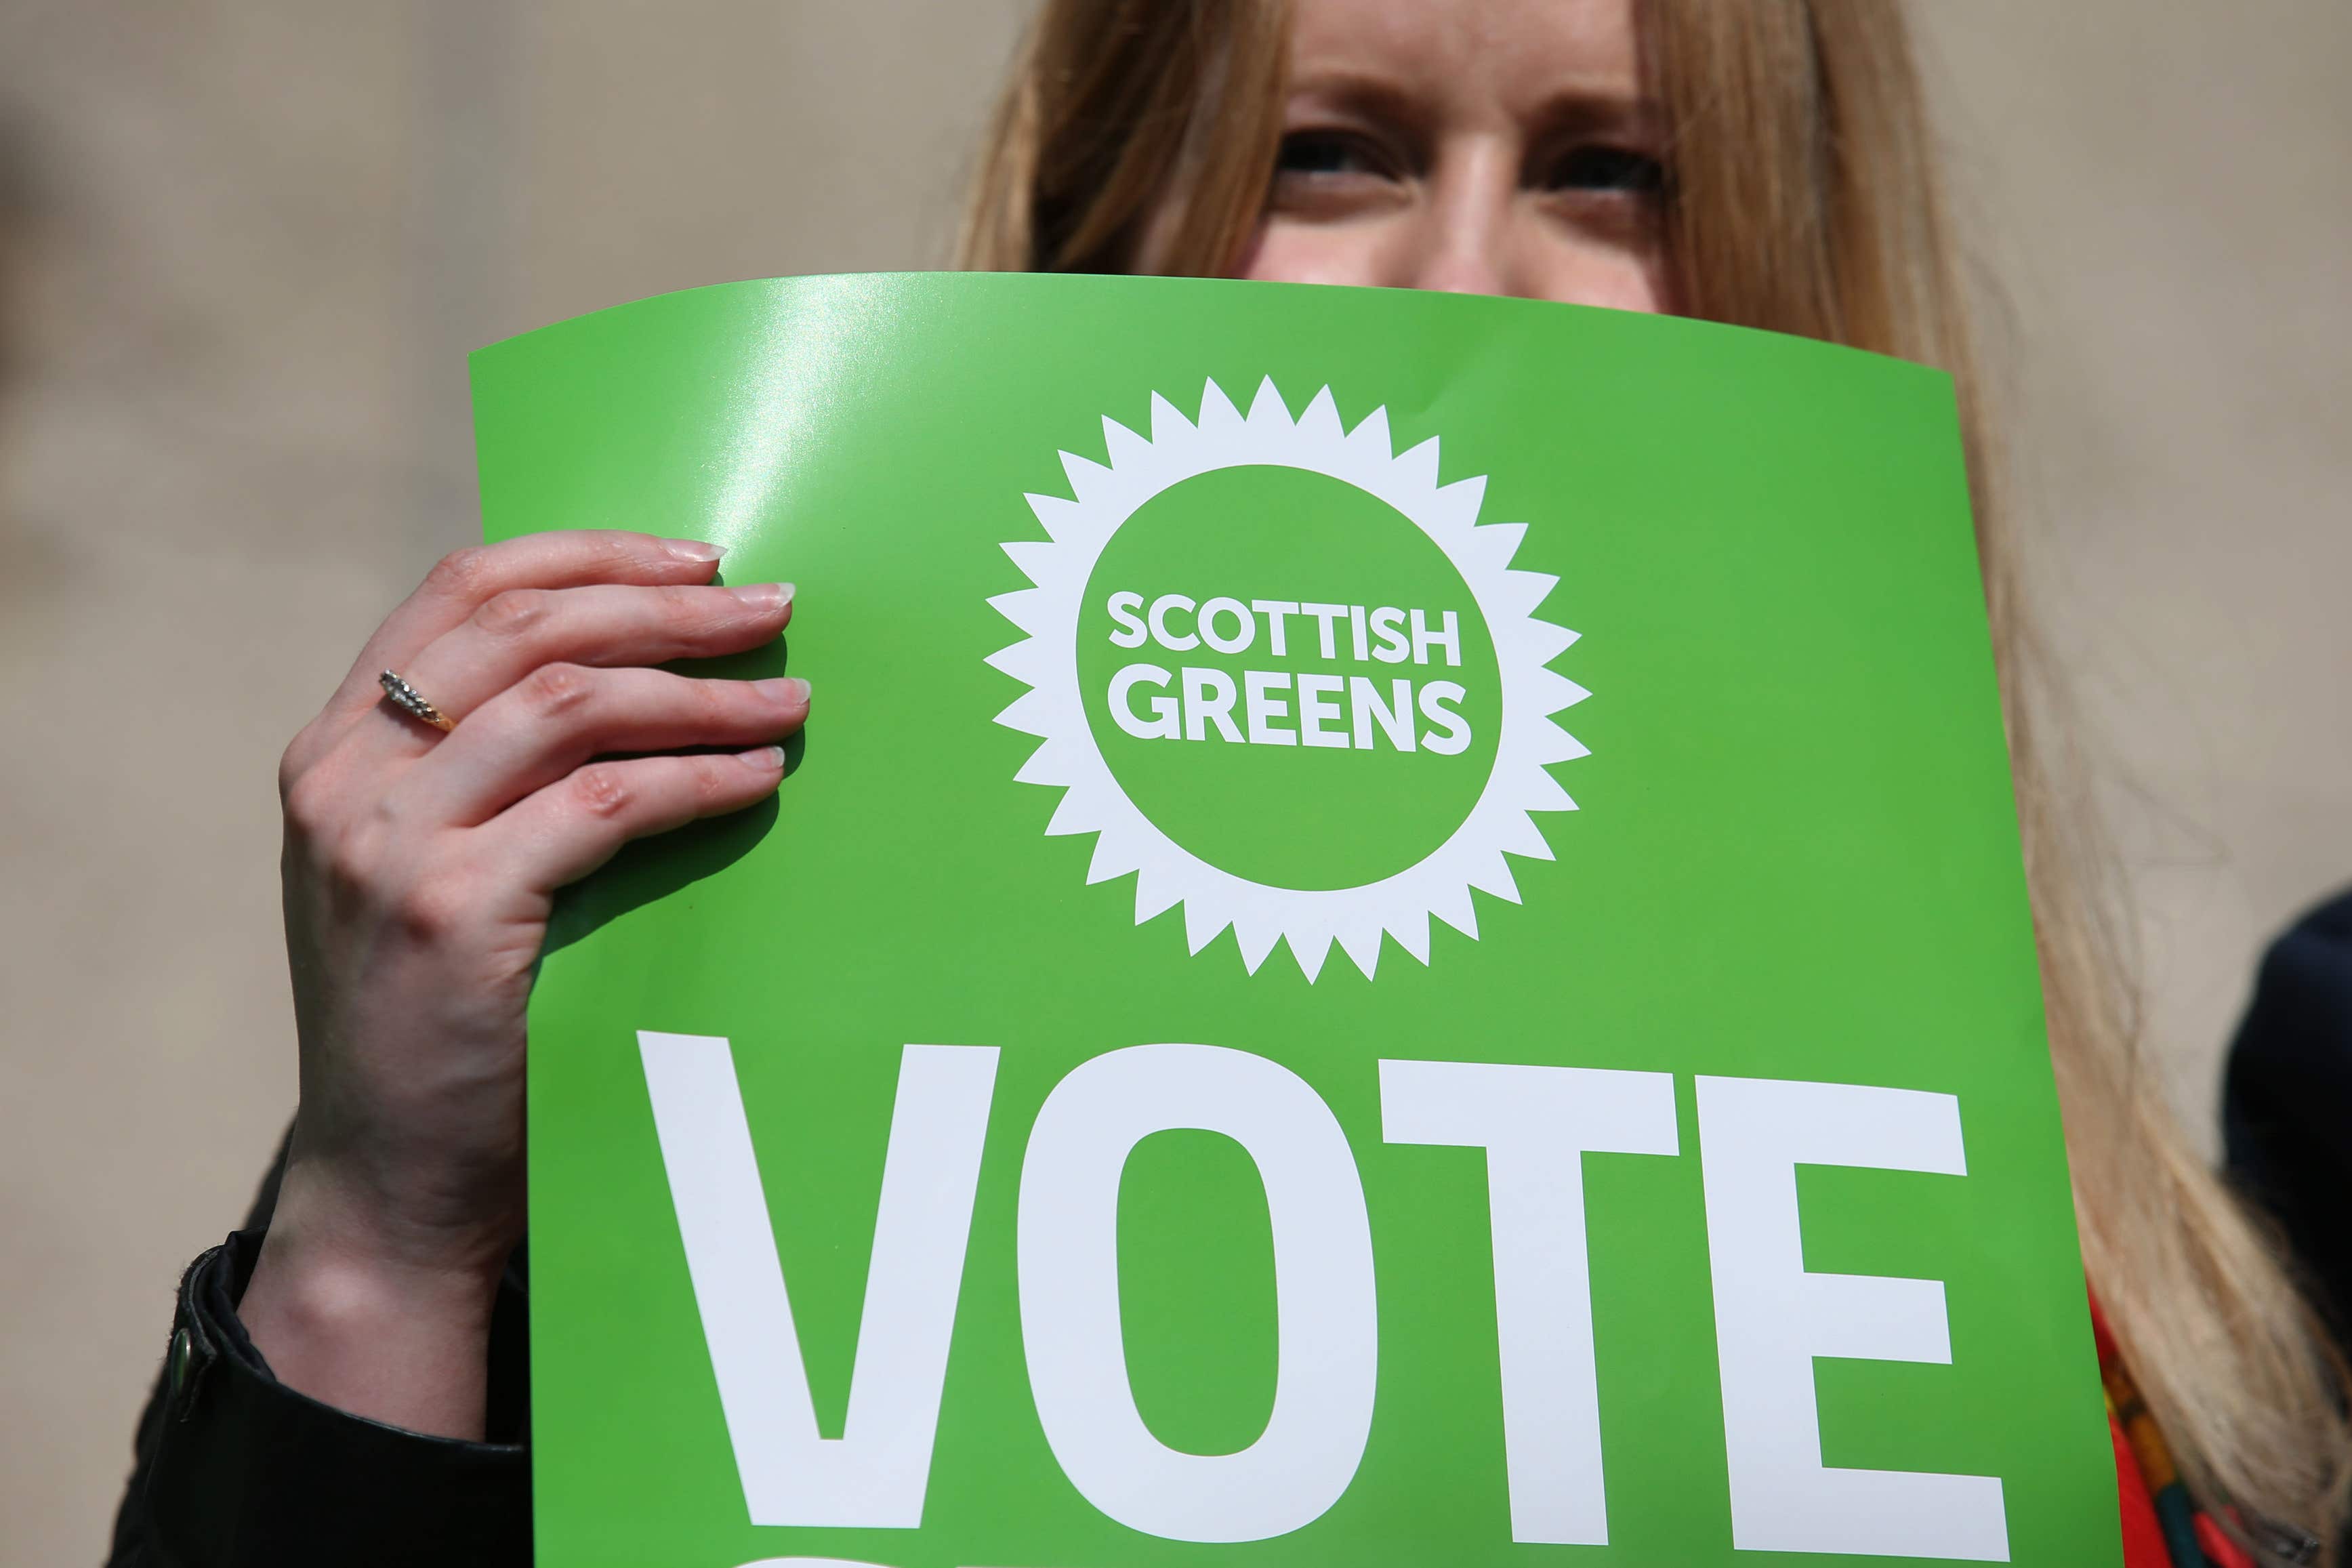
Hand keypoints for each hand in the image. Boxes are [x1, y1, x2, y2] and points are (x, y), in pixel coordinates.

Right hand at [238, 530, 807, 1436]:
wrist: (391, 1178)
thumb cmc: (440, 1018)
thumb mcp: (433, 865)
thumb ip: (490, 771)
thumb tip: (645, 669)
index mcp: (339, 743)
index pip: (465, 589)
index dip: (590, 554)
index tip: (697, 559)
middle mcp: (346, 773)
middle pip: (531, 628)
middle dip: (668, 606)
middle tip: (774, 609)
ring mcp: (388, 839)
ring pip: (572, 700)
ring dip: (700, 690)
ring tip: (792, 702)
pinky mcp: (449, 909)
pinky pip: (603, 804)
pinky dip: (695, 780)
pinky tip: (759, 781)